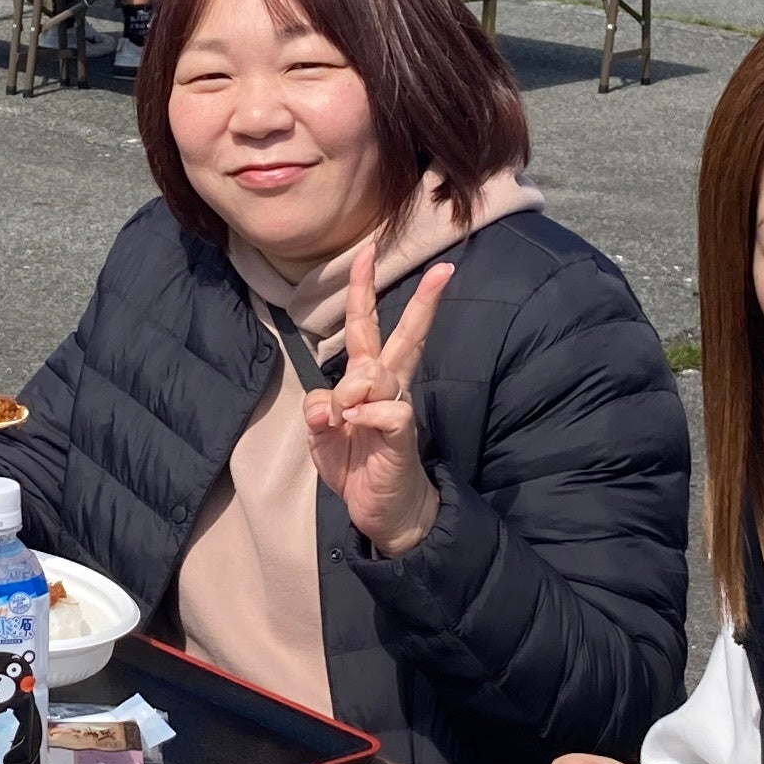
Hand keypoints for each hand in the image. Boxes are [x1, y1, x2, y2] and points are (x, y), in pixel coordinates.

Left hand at [304, 241, 448, 557]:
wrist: (382, 510)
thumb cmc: (355, 464)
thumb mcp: (321, 434)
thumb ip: (319, 409)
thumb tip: (328, 404)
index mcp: (367, 380)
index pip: (364, 328)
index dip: (362, 291)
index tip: (366, 253)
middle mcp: (388, 387)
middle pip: (403, 336)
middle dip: (422, 302)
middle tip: (444, 269)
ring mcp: (398, 408)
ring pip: (375, 371)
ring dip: (349, 391)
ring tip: (342, 421)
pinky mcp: (403, 434)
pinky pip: (386, 409)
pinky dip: (365, 415)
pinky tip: (358, 428)